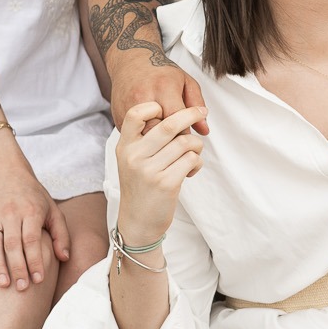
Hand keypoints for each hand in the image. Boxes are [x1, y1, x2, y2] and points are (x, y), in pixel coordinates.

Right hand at [0, 162, 69, 290]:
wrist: (8, 174)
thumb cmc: (35, 198)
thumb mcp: (53, 210)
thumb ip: (61, 234)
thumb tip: (64, 258)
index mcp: (32, 211)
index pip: (33, 240)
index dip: (36, 260)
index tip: (39, 279)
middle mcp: (12, 212)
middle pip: (13, 244)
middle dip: (18, 268)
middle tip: (22, 288)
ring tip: (4, 285)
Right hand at [110, 59, 209, 136]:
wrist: (131, 63)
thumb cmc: (161, 73)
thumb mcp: (186, 82)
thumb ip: (197, 104)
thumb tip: (204, 130)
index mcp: (163, 87)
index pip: (176, 120)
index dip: (185, 133)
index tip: (190, 139)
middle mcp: (143, 97)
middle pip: (158, 131)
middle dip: (171, 142)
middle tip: (179, 144)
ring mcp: (127, 108)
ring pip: (145, 137)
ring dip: (158, 144)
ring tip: (166, 141)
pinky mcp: (119, 118)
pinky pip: (133, 137)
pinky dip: (144, 141)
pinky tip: (152, 137)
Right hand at [114, 101, 206, 245]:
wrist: (138, 222)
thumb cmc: (141, 186)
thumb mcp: (132, 160)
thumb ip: (146, 139)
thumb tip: (176, 114)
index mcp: (125, 146)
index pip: (136, 114)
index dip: (155, 106)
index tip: (169, 108)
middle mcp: (134, 156)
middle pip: (169, 124)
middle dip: (191, 114)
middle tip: (202, 111)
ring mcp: (149, 170)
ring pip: (186, 142)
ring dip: (196, 145)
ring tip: (192, 155)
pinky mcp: (166, 184)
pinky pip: (192, 160)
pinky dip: (197, 162)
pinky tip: (190, 171)